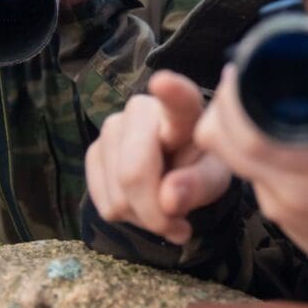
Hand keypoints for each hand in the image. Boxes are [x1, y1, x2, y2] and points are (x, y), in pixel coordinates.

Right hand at [86, 70, 232, 243]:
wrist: (175, 167)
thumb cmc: (198, 164)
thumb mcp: (213, 176)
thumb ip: (198, 186)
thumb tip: (168, 201)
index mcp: (182, 111)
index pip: (178, 100)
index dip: (171, 93)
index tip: (163, 82)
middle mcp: (140, 110)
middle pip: (133, 174)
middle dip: (155, 213)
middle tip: (179, 226)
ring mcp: (111, 129)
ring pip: (118, 196)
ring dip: (143, 218)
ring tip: (164, 210)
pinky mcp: (93, 153)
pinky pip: (104, 204)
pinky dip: (127, 217)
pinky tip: (143, 206)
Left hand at [194, 66, 307, 276]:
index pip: (249, 130)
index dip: (234, 94)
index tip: (247, 65)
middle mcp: (292, 191)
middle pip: (221, 141)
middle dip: (225, 103)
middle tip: (250, 78)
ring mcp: (279, 209)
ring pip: (231, 157)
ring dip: (239, 126)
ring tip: (271, 104)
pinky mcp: (276, 217)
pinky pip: (251, 174)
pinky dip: (257, 151)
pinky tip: (287, 140)